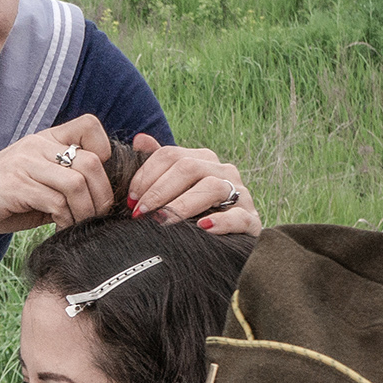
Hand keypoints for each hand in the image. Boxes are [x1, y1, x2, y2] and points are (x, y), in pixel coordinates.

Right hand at [0, 117, 113, 260]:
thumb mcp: (34, 185)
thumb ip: (62, 185)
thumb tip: (99, 200)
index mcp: (43, 140)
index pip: (90, 126)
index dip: (105, 152)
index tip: (97, 182)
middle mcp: (36, 145)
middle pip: (93, 160)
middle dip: (102, 194)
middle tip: (96, 215)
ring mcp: (25, 163)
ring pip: (78, 182)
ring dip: (85, 210)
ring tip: (77, 224)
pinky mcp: (15, 185)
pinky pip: (57, 201)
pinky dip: (65, 219)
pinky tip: (58, 227)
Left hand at [126, 135, 260, 235]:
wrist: (227, 242)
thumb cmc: (194, 212)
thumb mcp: (175, 188)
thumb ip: (158, 164)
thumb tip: (139, 139)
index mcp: (202, 159)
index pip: (170, 155)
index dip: (146, 175)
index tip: (131, 199)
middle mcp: (223, 171)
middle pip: (188, 168)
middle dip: (159, 190)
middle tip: (141, 212)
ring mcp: (241, 194)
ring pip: (212, 188)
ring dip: (182, 205)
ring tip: (162, 221)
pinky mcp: (251, 220)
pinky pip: (238, 216)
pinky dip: (220, 222)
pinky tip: (202, 228)